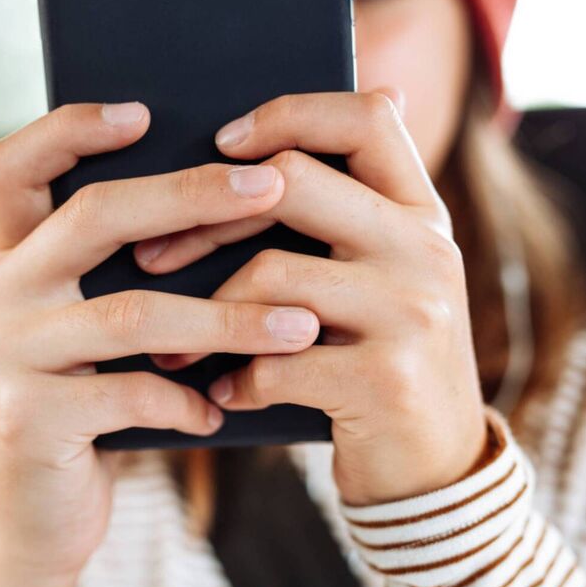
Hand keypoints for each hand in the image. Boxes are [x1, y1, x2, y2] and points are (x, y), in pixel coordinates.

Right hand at [0, 101, 323, 575]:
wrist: (42, 521)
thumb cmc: (92, 413)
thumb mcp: (101, 335)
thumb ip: (130, 276)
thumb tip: (234, 205)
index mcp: (11, 263)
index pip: (14, 166)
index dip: (70, 129)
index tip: (145, 113)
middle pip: (92, 216)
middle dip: (190, 196)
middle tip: (272, 190)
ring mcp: (3, 356)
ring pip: (130, 312)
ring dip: (226, 319)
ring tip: (299, 327)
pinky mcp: (27, 418)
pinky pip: (130, 392)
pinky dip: (188, 401)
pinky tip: (222, 411)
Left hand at [132, 88, 489, 506]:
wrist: (434, 472)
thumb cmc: (376, 364)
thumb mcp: (376, 283)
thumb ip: (336, 224)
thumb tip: (246, 153)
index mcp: (419, 213)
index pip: (364, 118)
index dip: (287, 114)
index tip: (221, 142)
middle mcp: (426, 249)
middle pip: (294, 183)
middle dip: (204, 219)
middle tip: (151, 258)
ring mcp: (412, 313)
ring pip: (272, 275)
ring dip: (205, 318)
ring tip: (176, 352)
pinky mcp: (386, 380)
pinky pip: (277, 362)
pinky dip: (238, 383)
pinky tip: (225, 397)